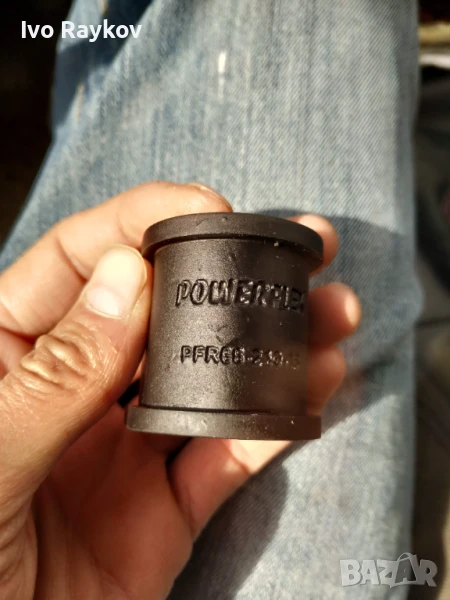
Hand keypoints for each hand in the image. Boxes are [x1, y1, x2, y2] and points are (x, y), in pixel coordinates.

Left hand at [0, 182, 360, 598]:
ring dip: (271, 345)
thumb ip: (54, 376)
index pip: (77, 265)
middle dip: (230, 277)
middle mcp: (79, 392)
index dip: (137, 225)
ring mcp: (128, 448)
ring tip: (330, 314)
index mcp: (12, 359)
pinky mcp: (168, 509)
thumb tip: (123, 279)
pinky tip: (313, 390)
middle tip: (297, 247)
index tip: (204, 209)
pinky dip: (272, 425)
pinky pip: (227, 458)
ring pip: (208, 382)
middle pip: (161, 315)